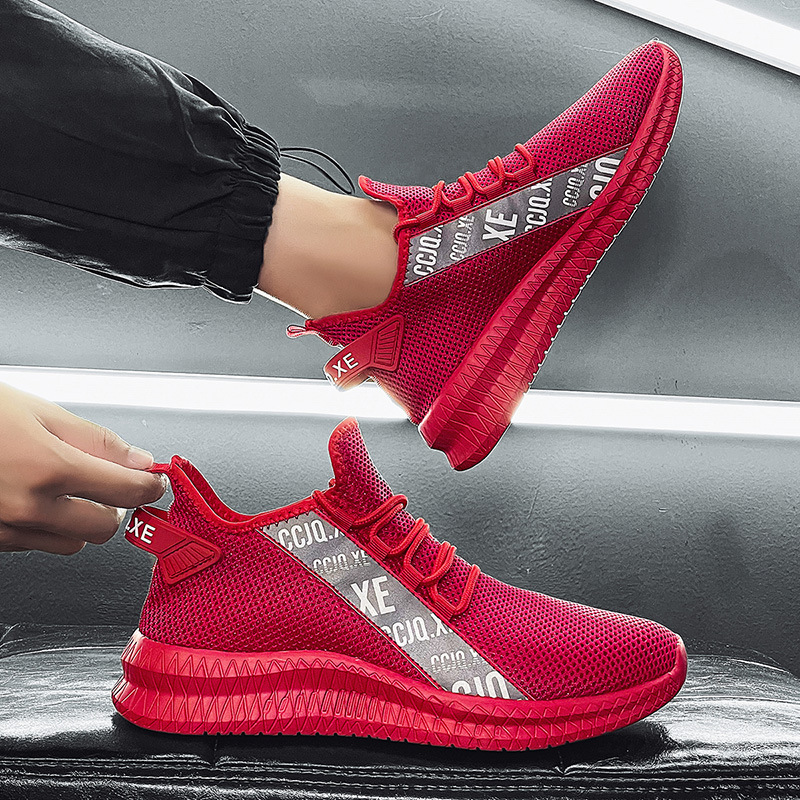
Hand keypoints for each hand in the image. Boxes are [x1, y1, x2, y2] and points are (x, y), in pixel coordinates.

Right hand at [0, 383, 165, 554]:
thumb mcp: (40, 412)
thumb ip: (97, 440)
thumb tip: (139, 460)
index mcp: (48, 469)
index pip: (127, 492)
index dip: (149, 487)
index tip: (154, 481)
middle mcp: (27, 508)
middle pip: (103, 529)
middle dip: (114, 507)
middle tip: (109, 482)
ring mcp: (5, 530)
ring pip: (70, 544)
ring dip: (79, 521)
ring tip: (64, 487)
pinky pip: (34, 546)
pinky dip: (45, 527)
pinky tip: (33, 498)